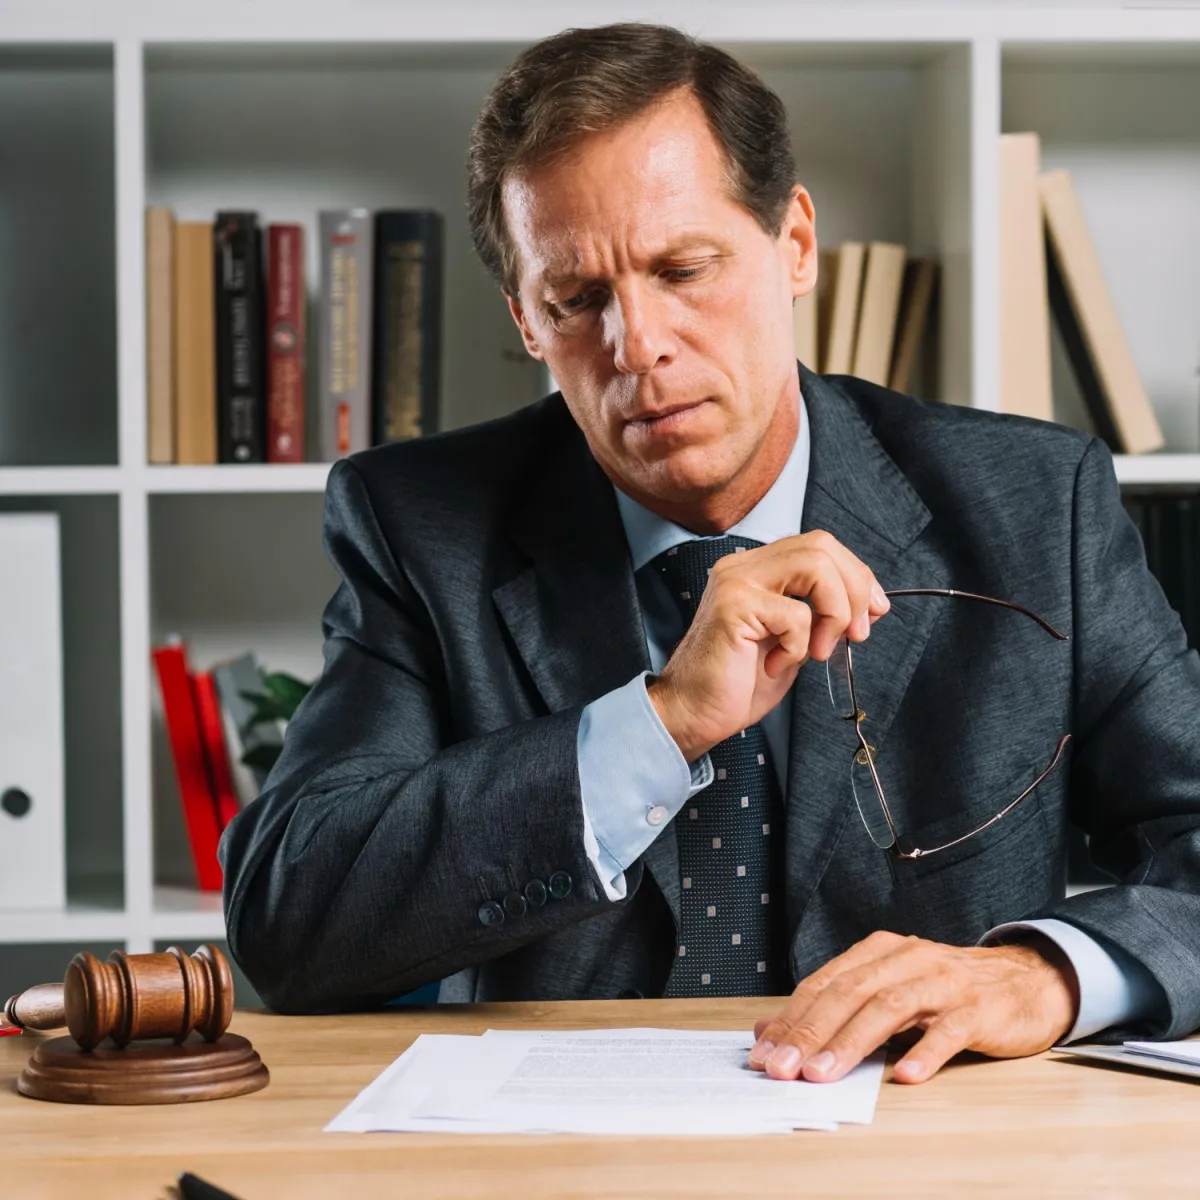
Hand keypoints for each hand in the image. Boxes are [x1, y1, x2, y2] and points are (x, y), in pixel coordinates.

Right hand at [647, 531, 889, 760]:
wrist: (693, 714)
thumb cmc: (737, 684)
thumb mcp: (793, 643)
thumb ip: (821, 616)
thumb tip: (869, 605)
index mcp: (757, 570)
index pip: (818, 546)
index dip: (856, 574)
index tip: (874, 611)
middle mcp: (743, 567)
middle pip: (821, 545)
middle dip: (855, 589)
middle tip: (856, 634)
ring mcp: (736, 582)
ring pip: (815, 565)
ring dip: (835, 612)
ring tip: (820, 650)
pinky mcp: (734, 606)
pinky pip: (796, 614)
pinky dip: (799, 646)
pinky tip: (775, 665)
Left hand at [747, 930, 1078, 1084]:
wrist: (1027, 980)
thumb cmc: (947, 990)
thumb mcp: (888, 989)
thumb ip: (835, 1006)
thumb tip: (771, 1030)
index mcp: (880, 951)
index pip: (825, 983)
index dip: (792, 1017)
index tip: (763, 1053)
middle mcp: (908, 959)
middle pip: (850, 992)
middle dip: (811, 1031)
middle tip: (783, 1067)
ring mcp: (944, 982)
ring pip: (890, 1007)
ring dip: (852, 1042)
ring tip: (824, 1073)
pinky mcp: (980, 1008)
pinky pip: (949, 1030)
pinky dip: (925, 1051)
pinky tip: (904, 1075)